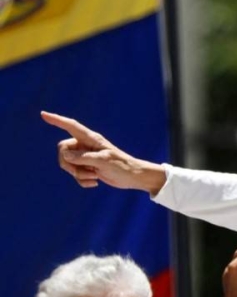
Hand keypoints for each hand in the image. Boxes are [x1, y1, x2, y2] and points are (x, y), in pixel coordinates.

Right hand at [41, 111, 166, 192]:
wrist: (133, 177)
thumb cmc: (122, 166)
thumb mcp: (103, 161)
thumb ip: (83, 157)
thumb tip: (64, 154)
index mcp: (91, 139)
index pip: (71, 126)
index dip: (57, 120)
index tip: (43, 114)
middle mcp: (85, 146)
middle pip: (63, 150)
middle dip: (69, 164)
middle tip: (86, 171)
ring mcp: (85, 157)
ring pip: (67, 163)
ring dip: (78, 174)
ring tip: (94, 176)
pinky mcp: (87, 168)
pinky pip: (74, 174)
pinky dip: (82, 181)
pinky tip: (95, 182)